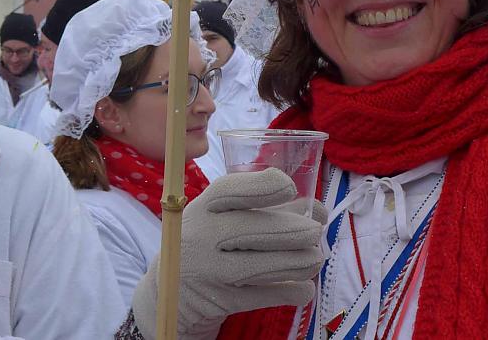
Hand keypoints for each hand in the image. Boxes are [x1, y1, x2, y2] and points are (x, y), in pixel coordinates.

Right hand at [133, 168, 325, 339]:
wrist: (172, 290)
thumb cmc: (208, 239)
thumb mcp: (216, 215)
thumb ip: (259, 206)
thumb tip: (315, 208)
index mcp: (202, 206)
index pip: (231, 190)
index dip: (263, 186)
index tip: (290, 186)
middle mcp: (202, 236)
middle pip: (252, 230)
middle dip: (292, 230)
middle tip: (316, 230)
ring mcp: (211, 271)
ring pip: (262, 266)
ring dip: (298, 261)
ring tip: (315, 257)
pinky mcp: (222, 301)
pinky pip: (264, 296)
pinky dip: (291, 291)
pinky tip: (304, 286)